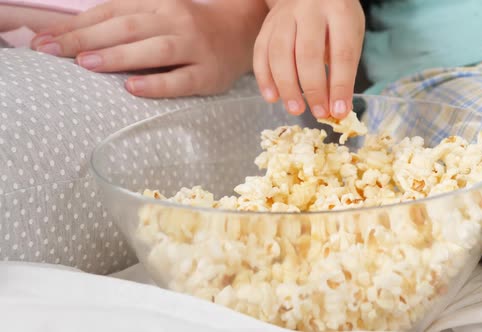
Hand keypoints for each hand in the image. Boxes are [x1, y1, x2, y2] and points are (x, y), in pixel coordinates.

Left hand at [31, 0, 266, 97]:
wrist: (240, 32)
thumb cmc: (190, 28)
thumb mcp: (159, 14)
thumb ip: (124, 21)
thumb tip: (74, 37)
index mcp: (159, 4)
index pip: (112, 12)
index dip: (77, 25)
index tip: (44, 41)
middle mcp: (176, 21)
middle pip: (128, 27)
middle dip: (87, 39)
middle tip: (52, 51)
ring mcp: (195, 47)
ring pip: (155, 50)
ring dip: (119, 56)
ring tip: (87, 64)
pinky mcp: (208, 74)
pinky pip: (181, 80)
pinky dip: (156, 84)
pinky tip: (132, 87)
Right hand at [254, 0, 364, 118]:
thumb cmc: (336, 20)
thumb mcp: (350, 35)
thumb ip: (344, 68)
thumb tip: (336, 108)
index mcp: (339, 12)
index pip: (341, 52)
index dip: (340, 85)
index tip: (339, 111)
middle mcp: (310, 10)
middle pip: (307, 53)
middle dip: (312, 88)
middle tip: (318, 113)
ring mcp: (284, 15)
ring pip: (280, 53)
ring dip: (287, 86)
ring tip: (296, 109)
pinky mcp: (267, 24)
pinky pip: (261, 52)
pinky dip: (265, 78)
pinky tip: (272, 97)